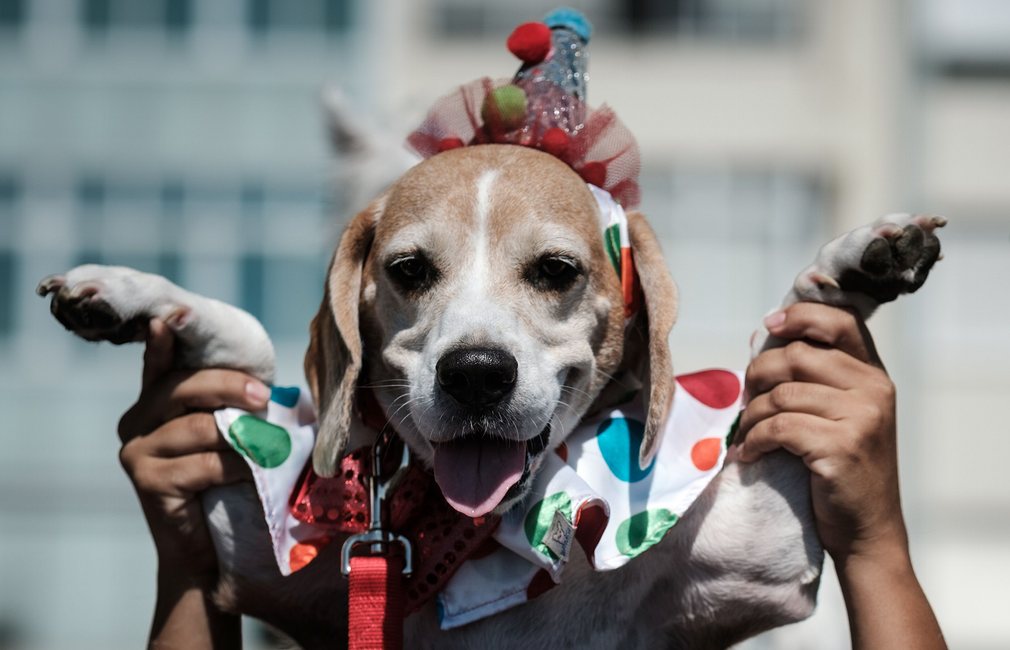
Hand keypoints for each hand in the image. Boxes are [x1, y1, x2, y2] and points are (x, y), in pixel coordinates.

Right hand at [117, 319, 267, 579]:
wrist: (208, 553)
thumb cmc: (226, 486)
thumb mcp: (230, 437)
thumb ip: (234, 408)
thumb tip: (275, 389)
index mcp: (156, 403)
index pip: (159, 364)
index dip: (162, 341)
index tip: (171, 317)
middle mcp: (137, 421)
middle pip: (184, 387)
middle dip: (228, 386)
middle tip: (264, 397)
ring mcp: (136, 451)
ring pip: (197, 426)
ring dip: (241, 436)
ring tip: (268, 447)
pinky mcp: (146, 481)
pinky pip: (202, 463)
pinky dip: (235, 467)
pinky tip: (250, 476)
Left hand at [735, 303, 905, 562]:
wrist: (867, 529)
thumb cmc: (842, 468)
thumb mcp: (841, 414)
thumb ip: (815, 377)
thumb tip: (765, 336)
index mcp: (874, 374)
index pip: (841, 321)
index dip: (801, 315)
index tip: (770, 326)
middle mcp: (874, 389)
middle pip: (797, 357)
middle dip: (759, 376)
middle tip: (747, 401)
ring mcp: (861, 417)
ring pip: (782, 394)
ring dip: (752, 415)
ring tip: (746, 433)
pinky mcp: (842, 447)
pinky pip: (779, 427)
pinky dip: (754, 439)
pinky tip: (749, 453)